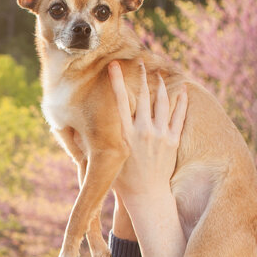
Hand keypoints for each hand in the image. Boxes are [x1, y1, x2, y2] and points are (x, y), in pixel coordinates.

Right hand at [107, 60, 187, 256]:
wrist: (147, 196)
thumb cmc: (121, 180)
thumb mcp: (102, 159)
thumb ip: (92, 142)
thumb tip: (75, 129)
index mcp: (124, 134)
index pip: (120, 101)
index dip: (117, 81)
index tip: (114, 65)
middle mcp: (143, 132)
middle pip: (144, 96)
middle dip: (142, 76)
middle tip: (140, 60)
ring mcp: (160, 136)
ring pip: (163, 103)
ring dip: (161, 85)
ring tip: (159, 72)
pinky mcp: (173, 141)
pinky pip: (179, 116)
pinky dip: (181, 101)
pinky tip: (182, 90)